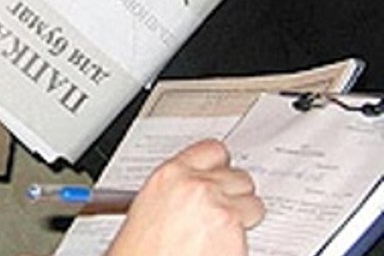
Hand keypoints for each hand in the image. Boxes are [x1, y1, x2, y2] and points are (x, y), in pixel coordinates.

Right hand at [106, 139, 263, 255]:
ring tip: (221, 232)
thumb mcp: (149, 205)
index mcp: (172, 175)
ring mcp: (220, 210)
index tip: (222, 170)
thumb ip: (176, 188)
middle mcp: (198, 187)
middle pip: (239, 177)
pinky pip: (251, 233)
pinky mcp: (236, 235)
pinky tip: (218, 247)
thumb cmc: (142, 248)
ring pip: (253, 205)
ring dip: (243, 217)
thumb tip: (192, 187)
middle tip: (221, 210)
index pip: (212, 150)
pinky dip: (239, 242)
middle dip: (234, 194)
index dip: (219, 164)